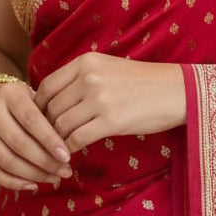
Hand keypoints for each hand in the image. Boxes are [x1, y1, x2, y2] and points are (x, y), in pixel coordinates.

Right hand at [0, 80, 71, 190]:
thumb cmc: (21, 104)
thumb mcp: (35, 98)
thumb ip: (49, 117)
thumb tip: (69, 147)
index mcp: (10, 94)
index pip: (32, 120)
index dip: (50, 140)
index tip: (67, 156)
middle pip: (19, 143)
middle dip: (45, 162)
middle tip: (65, 172)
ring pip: (6, 160)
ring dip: (33, 174)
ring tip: (53, 179)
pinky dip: (13, 182)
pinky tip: (32, 185)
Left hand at [34, 53, 185, 153]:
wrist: (177, 91)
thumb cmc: (142, 83)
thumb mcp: (107, 68)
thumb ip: (79, 79)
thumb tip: (50, 100)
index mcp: (85, 63)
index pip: (47, 87)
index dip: (38, 107)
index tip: (40, 121)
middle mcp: (88, 77)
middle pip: (51, 108)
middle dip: (47, 127)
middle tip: (48, 140)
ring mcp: (99, 99)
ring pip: (61, 125)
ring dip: (58, 140)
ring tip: (60, 148)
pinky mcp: (110, 120)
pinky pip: (77, 139)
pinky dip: (70, 148)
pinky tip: (73, 153)